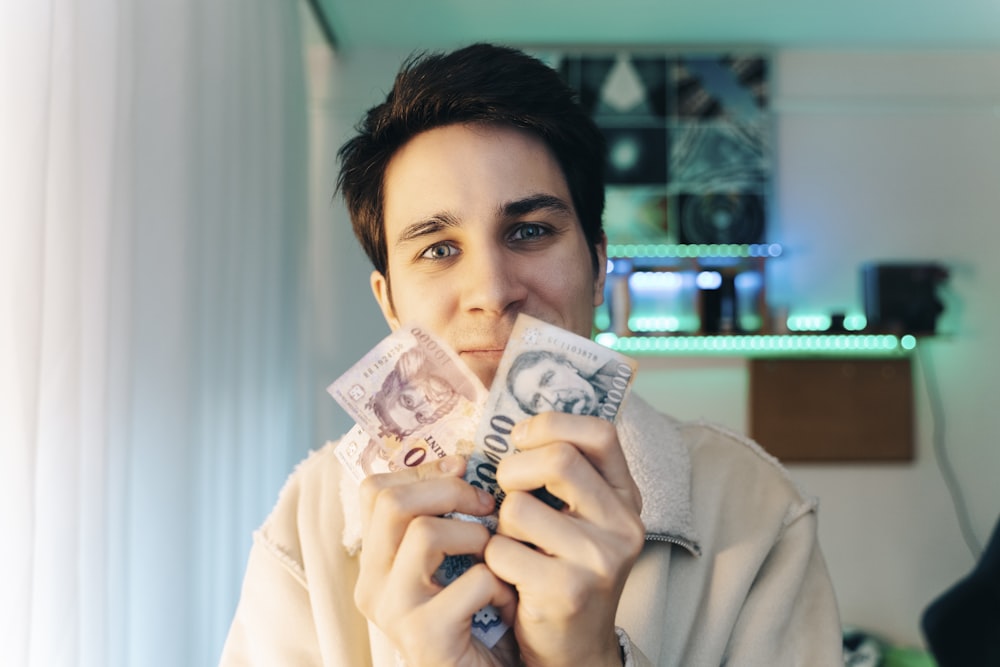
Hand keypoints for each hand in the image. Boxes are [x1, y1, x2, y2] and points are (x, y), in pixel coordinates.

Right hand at [356, 455, 518, 666]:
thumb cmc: (476, 617)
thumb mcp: (450, 561)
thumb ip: (441, 518)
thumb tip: (460, 460)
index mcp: (374, 562)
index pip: (375, 489)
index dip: (423, 470)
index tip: (463, 469)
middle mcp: (371, 585)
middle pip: (391, 502)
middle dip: (449, 490)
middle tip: (486, 504)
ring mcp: (393, 613)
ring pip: (425, 532)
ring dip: (475, 536)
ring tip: (495, 556)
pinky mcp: (424, 638)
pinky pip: (473, 580)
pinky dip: (500, 583)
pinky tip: (507, 602)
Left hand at [485, 412, 643, 666]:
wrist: (575, 651)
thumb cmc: (565, 571)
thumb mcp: (582, 520)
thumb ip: (566, 477)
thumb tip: (516, 428)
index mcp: (626, 499)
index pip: (601, 433)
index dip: (552, 424)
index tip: (521, 438)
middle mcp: (623, 526)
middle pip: (558, 459)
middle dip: (514, 468)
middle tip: (505, 490)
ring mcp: (599, 560)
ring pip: (519, 507)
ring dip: (501, 524)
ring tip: (513, 545)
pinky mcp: (567, 591)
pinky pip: (503, 550)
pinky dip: (493, 560)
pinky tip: (509, 576)